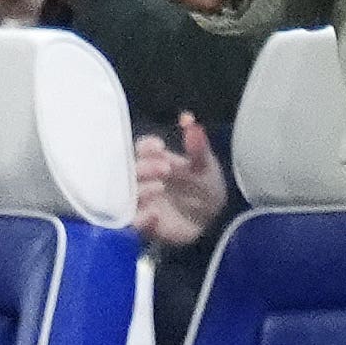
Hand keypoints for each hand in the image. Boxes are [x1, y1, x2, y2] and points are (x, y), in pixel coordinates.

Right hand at [134, 114, 228, 248]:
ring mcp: (143, 203)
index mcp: (156, 162)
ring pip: (127, 194)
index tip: (159, 147)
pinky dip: (141, 219)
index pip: (141, 150)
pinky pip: (135, 223)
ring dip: (141, 189)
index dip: (146, 147)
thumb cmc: (206, 190)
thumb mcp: (205, 167)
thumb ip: (197, 146)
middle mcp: (145, 181)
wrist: (217, 223)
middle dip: (144, 167)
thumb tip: (188, 118)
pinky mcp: (146, 226)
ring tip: (160, 187)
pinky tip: (155, 215)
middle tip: (166, 168)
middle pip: (130, 170)